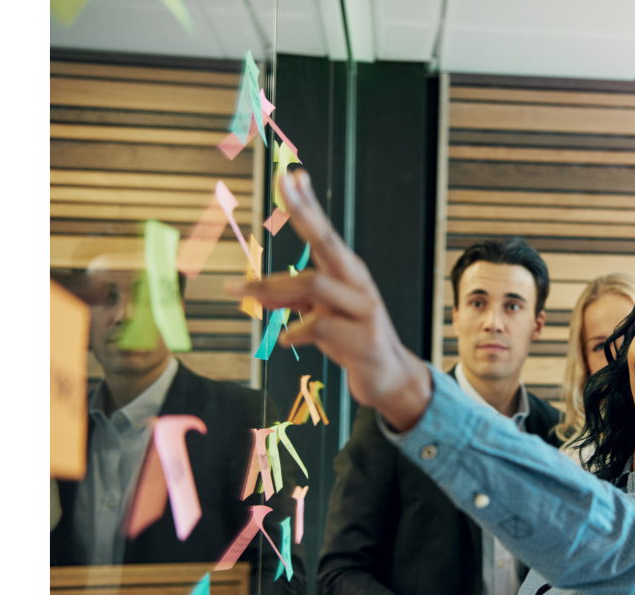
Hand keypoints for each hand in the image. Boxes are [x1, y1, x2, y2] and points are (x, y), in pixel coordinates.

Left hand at [239, 170, 431, 429]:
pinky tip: (285, 339)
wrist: (391, 378)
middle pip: (327, 242)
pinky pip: (320, 327)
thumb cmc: (353, 341)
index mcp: (348, 274)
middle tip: (284, 184)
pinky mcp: (363, 340)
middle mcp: (358, 284)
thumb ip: (294, 300)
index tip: (291, 175)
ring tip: (244, 294)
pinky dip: (296, 330)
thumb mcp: (320, 315)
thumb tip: (258, 289)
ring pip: (314, 285)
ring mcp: (364, 310)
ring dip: (273, 287)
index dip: (307, 204)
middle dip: (304, 212)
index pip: (324, 233)